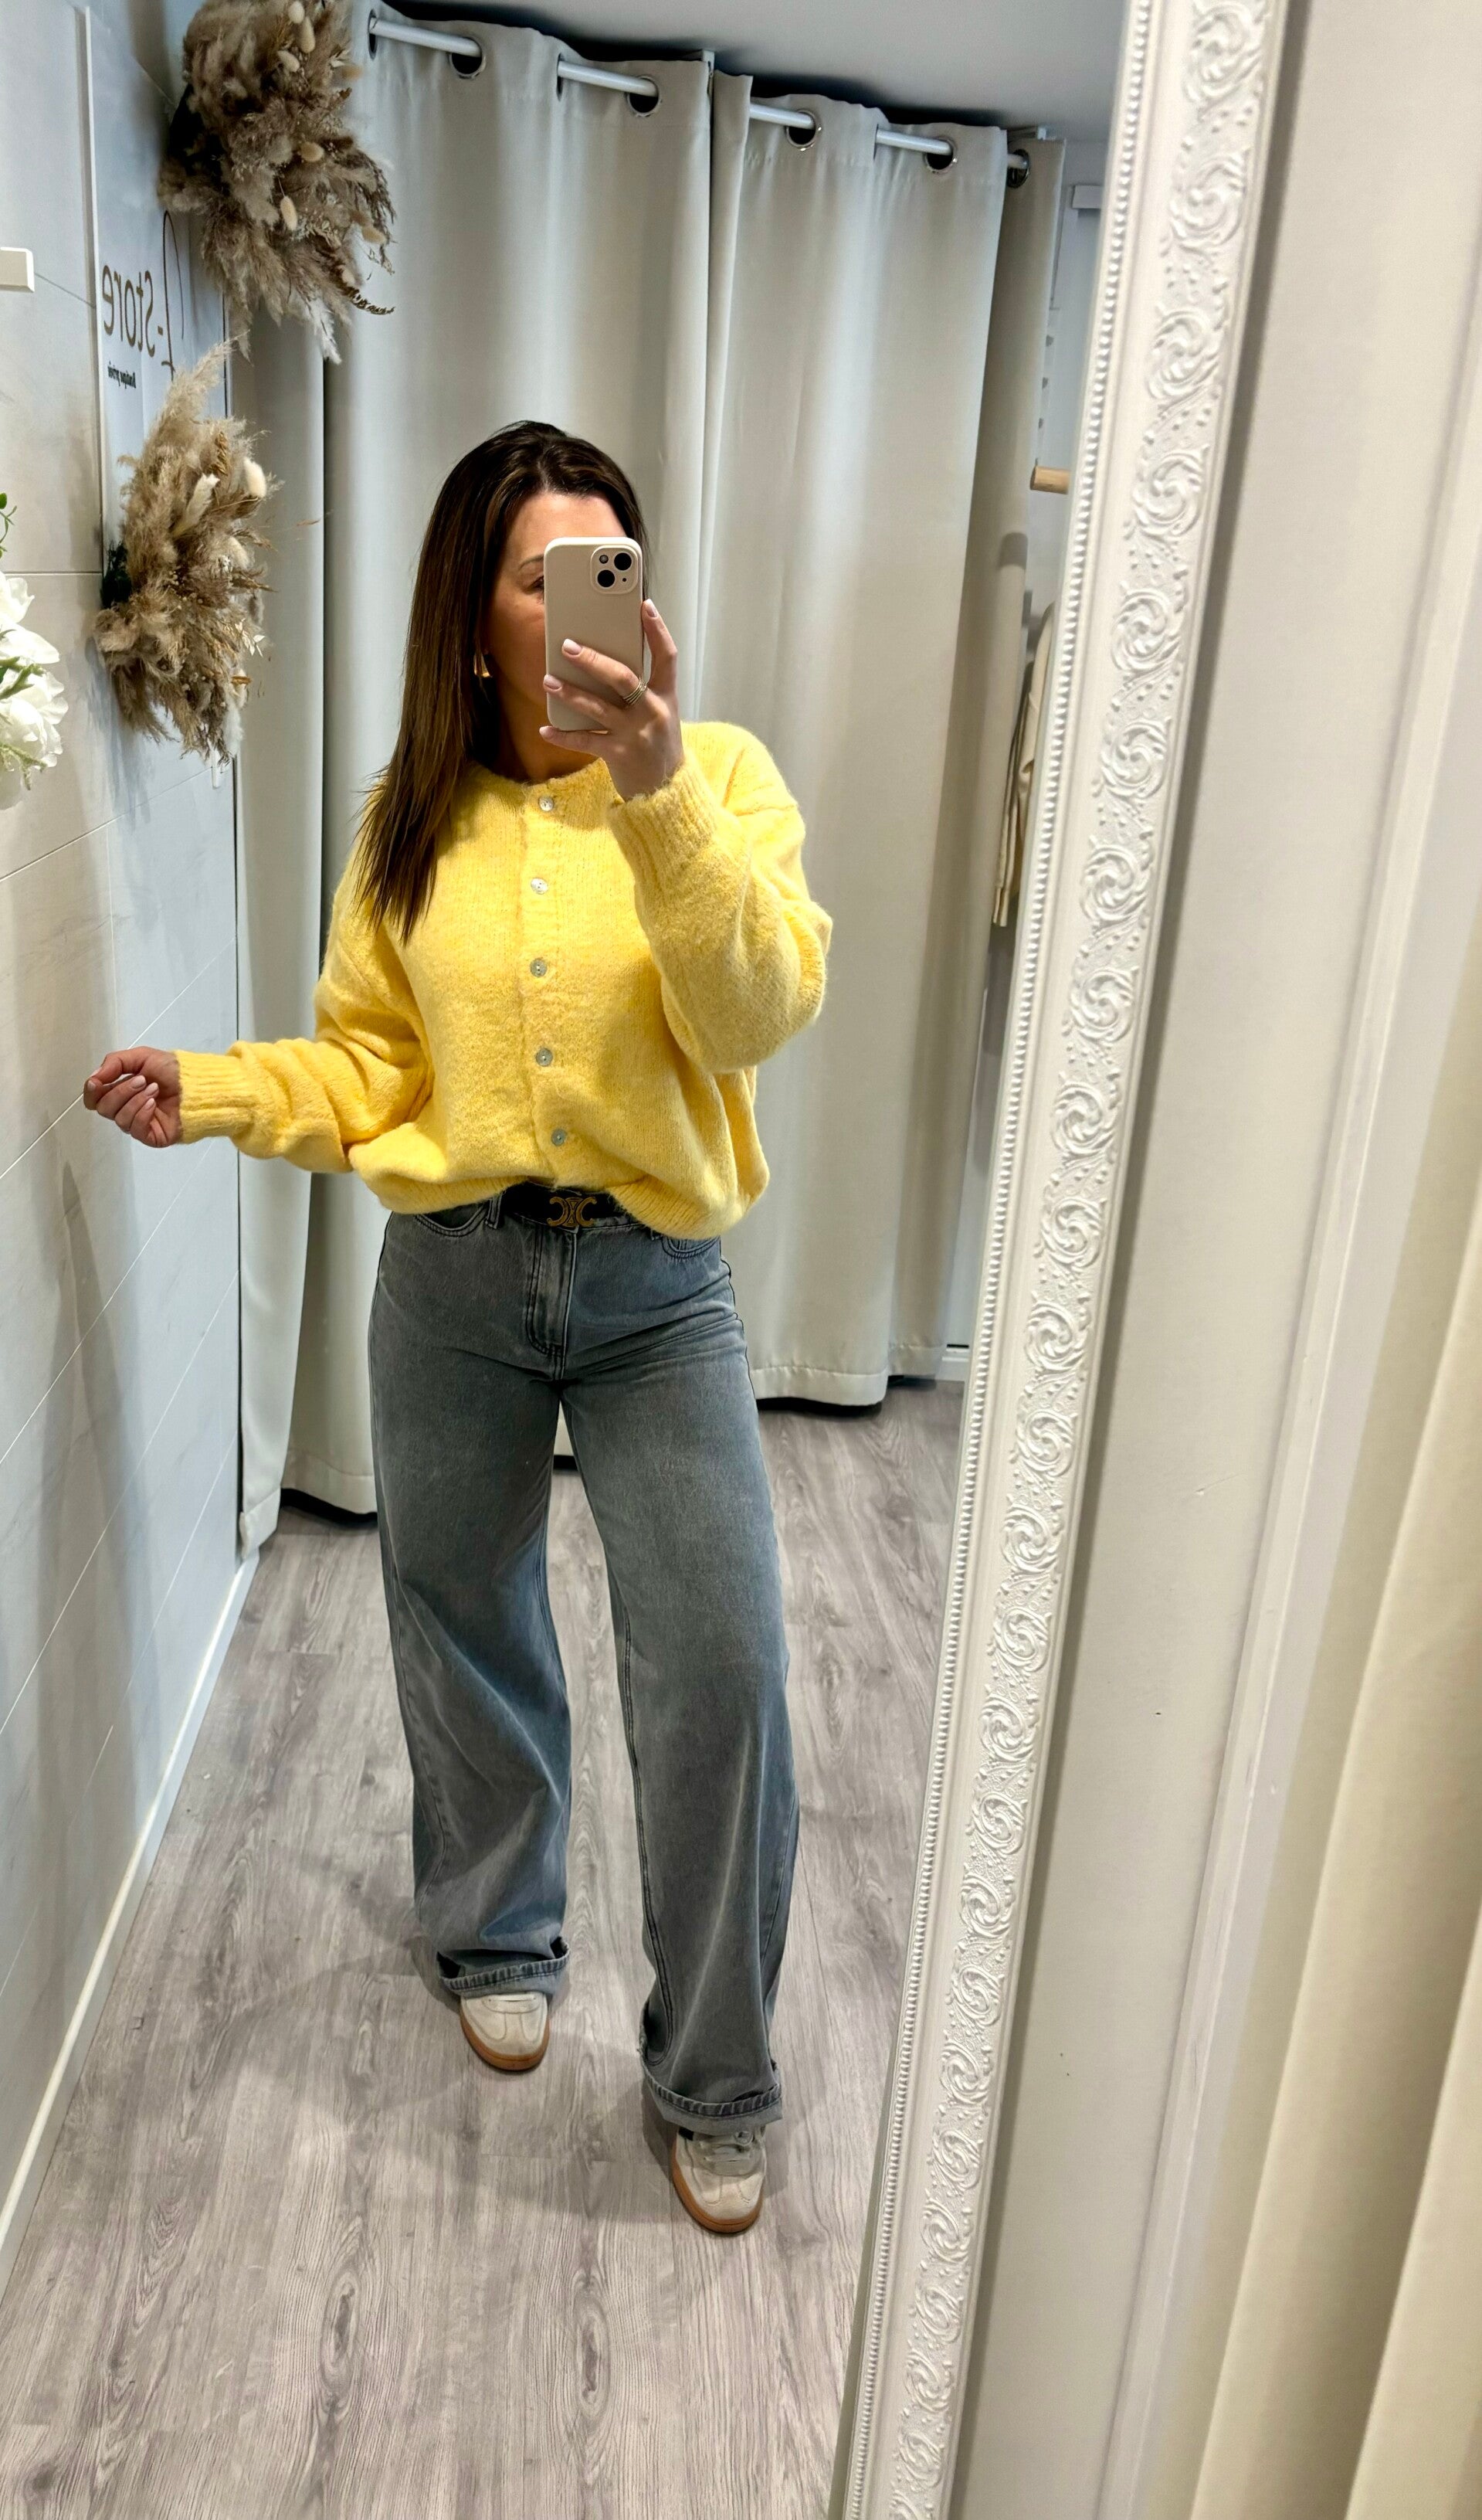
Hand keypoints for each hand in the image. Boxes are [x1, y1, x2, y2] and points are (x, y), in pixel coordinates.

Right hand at [83, 1047, 181, 1146]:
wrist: (199, 1084)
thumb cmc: (173, 1070)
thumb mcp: (142, 1057)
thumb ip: (114, 1063)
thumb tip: (93, 1078)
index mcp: (121, 1090)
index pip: (94, 1098)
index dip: (91, 1091)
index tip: (97, 1082)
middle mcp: (126, 1108)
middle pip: (103, 1108)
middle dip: (120, 1091)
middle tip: (142, 1080)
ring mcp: (138, 1124)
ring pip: (119, 1118)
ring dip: (135, 1100)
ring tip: (154, 1089)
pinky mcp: (151, 1136)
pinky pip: (135, 1129)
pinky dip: (142, 1113)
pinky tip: (153, 1103)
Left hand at [540, 598, 683, 800]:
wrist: (667, 792)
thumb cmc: (658, 746)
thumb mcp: (659, 714)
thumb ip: (641, 691)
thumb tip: (603, 664)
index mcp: (667, 697)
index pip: (667, 657)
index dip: (657, 630)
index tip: (643, 605)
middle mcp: (653, 712)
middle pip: (623, 677)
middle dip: (593, 660)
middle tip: (567, 646)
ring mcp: (635, 734)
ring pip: (598, 707)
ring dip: (571, 692)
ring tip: (548, 680)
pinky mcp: (618, 755)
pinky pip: (585, 741)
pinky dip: (563, 735)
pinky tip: (545, 728)